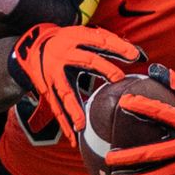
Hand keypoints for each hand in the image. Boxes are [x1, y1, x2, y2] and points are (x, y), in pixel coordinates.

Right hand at [6, 23, 144, 144]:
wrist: (34, 46)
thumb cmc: (69, 43)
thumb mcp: (85, 36)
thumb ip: (110, 44)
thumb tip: (140, 56)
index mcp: (76, 38)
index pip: (100, 40)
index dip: (117, 46)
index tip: (135, 55)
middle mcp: (64, 54)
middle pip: (86, 61)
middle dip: (103, 69)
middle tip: (118, 79)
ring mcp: (54, 74)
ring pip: (65, 91)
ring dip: (73, 109)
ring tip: (81, 125)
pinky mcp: (47, 89)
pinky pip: (57, 108)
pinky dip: (64, 124)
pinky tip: (73, 138)